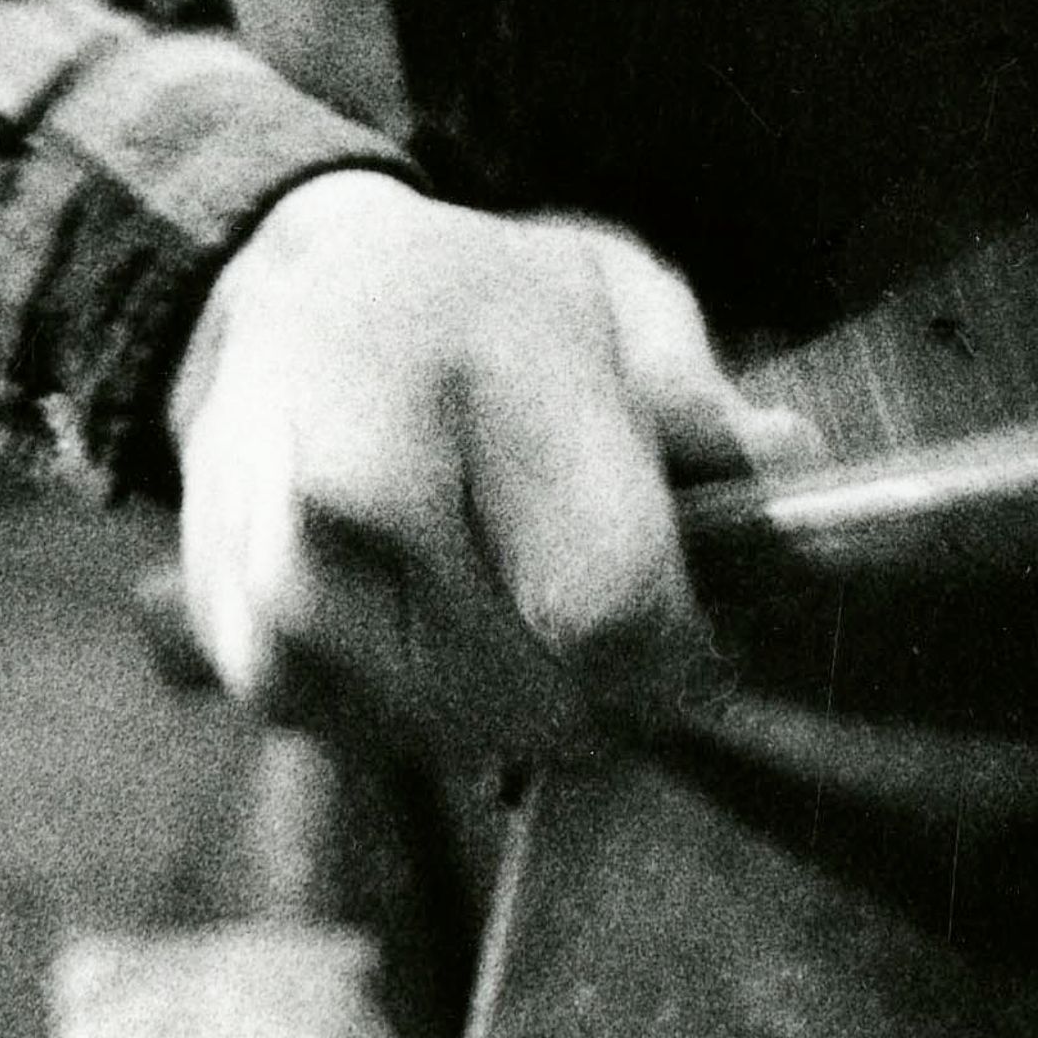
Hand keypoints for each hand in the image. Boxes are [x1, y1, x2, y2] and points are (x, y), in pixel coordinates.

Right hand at [174, 170, 814, 766]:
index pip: (610, 608)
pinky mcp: (251, 655)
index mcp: (472, 377)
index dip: (681, 652)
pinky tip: (445, 620)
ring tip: (524, 601)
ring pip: (472, 734)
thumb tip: (786, 463)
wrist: (286, 301)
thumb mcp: (613, 293)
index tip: (698, 633)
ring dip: (527, 702)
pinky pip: (394, 743)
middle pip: (544, 696)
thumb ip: (701, 396)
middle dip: (613, 685)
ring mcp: (289, 585)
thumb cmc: (474, 300)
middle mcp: (360, 489)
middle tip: (619, 619)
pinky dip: (442, 709)